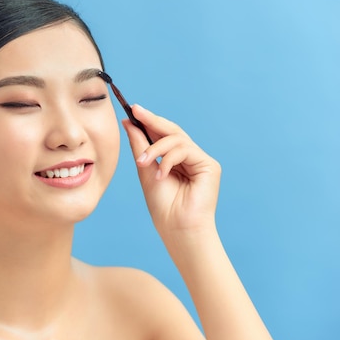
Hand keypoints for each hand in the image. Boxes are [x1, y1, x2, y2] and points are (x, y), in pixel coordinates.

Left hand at [123, 105, 221, 238]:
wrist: (177, 229)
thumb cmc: (163, 206)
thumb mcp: (145, 170)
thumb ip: (140, 146)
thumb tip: (129, 122)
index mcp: (174, 159)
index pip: (162, 135)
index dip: (148, 121)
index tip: (132, 110)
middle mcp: (189, 158)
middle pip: (172, 131)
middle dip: (152, 120)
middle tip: (136, 111)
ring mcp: (200, 161)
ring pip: (177, 139)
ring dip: (156, 148)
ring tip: (143, 163)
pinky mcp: (210, 166)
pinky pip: (186, 150)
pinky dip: (169, 160)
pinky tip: (161, 175)